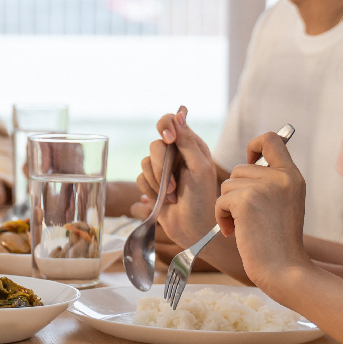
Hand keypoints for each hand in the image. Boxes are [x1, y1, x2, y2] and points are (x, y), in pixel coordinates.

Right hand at [136, 107, 219, 247]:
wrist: (194, 229)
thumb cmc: (203, 199)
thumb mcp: (200, 168)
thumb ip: (188, 141)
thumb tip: (179, 113)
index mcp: (191, 145)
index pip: (171, 122)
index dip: (165, 127)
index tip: (169, 139)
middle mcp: (175, 155)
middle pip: (155, 145)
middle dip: (161, 167)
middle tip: (173, 185)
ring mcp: (162, 170)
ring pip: (144, 162)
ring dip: (157, 182)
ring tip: (171, 196)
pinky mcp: (151, 184)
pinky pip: (139, 178)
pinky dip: (150, 191)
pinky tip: (163, 201)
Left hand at [216, 132, 311, 292]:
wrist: (283, 270)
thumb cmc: (277, 242)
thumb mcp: (283, 203)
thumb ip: (270, 181)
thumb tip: (247, 162)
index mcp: (293, 176)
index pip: (271, 139)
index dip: (254, 146)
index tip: (250, 162)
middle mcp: (282, 177)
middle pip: (239, 168)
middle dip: (235, 193)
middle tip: (248, 217)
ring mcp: (265, 187)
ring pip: (227, 185)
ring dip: (228, 207)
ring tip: (245, 226)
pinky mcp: (247, 200)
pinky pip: (220, 201)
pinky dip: (222, 217)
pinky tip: (235, 232)